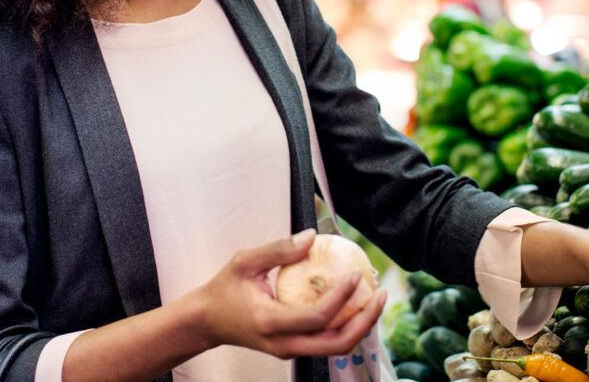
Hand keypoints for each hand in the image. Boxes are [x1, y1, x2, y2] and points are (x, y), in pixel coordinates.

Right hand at [191, 230, 386, 358]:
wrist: (207, 321)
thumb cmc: (224, 290)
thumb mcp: (244, 261)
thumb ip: (277, 249)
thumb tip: (311, 237)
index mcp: (270, 323)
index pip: (316, 317)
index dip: (341, 298)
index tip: (355, 275)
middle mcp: (283, 344)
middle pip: (336, 344)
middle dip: (365, 322)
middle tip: (381, 295)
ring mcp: (288, 352)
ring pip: (335, 348)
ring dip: (360, 326)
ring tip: (374, 299)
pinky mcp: (293, 350)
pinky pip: (326, 342)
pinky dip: (346, 326)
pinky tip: (355, 304)